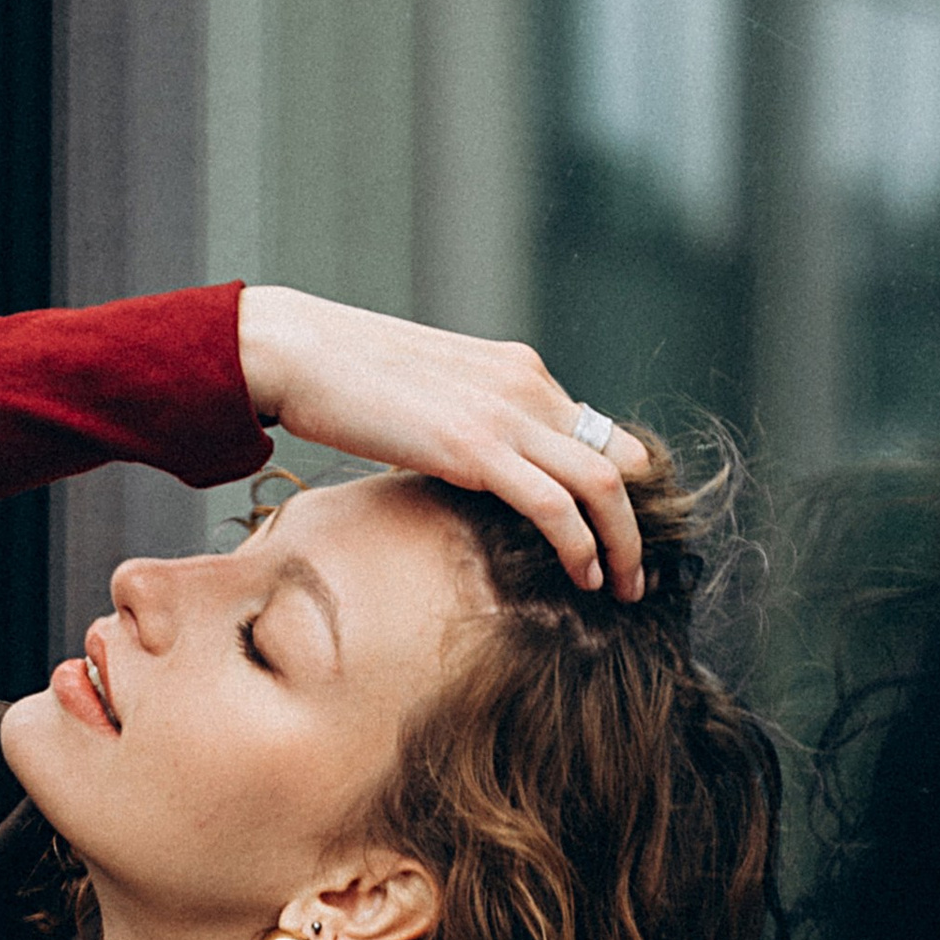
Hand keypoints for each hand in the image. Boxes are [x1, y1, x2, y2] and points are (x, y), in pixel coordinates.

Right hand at [236, 286, 651, 598]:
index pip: (602, 433)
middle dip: (639, 526)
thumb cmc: (351, 379)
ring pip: (604, 484)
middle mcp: (528, 387)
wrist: (300, 351)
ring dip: (623, 546)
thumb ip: (476, 425)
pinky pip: (555, 504)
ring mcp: (505, 414)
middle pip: (622, 460)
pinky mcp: (475, 447)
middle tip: (637, 576)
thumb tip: (488, 474)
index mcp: (521, 372)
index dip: (623, 491)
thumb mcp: (436, 395)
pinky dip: (580, 545)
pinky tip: (582, 575)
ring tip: (622, 588)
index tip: (620, 538)